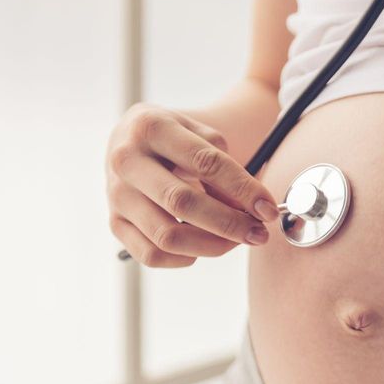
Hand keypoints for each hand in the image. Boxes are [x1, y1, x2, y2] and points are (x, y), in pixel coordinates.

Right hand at [105, 104, 278, 266]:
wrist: (135, 139)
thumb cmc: (176, 137)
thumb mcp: (202, 134)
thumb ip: (226, 167)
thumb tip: (249, 211)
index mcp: (151, 126)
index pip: (206, 163)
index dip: (243, 189)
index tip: (269, 209)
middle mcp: (126, 160)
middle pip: (183, 203)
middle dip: (230, 223)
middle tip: (258, 233)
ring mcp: (115, 194)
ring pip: (166, 236)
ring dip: (211, 245)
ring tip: (236, 240)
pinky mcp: (115, 222)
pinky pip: (151, 254)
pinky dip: (185, 257)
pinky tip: (204, 245)